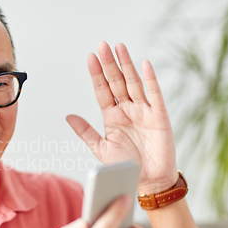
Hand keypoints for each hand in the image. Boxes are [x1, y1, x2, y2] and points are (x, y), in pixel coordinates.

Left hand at [66, 42, 177, 194]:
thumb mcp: (101, 147)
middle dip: (109, 64)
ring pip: (133, 83)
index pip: (102, 90)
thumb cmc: (125, 166)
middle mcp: (127, 110)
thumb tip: (68, 116)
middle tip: (102, 45)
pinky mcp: (159, 116)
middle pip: (116, 82)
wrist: (147, 182)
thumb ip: (85, 131)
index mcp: (112, 116)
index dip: (96, 74)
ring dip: (126, 65)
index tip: (89, 57)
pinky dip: (150, 79)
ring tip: (118, 47)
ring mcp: (143, 111)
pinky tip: (144, 64)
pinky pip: (154, 94)